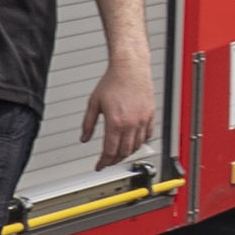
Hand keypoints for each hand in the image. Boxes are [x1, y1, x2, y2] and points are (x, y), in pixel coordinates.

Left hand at [85, 54, 157, 168]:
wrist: (130, 68)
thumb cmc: (113, 81)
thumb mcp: (94, 103)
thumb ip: (88, 123)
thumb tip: (84, 138)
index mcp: (115, 122)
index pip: (110, 151)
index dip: (104, 162)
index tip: (100, 166)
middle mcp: (130, 123)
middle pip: (124, 152)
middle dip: (115, 160)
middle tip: (108, 161)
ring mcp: (142, 120)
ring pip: (137, 146)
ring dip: (127, 152)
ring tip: (120, 153)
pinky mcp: (150, 115)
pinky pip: (148, 135)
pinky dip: (141, 142)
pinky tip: (135, 142)